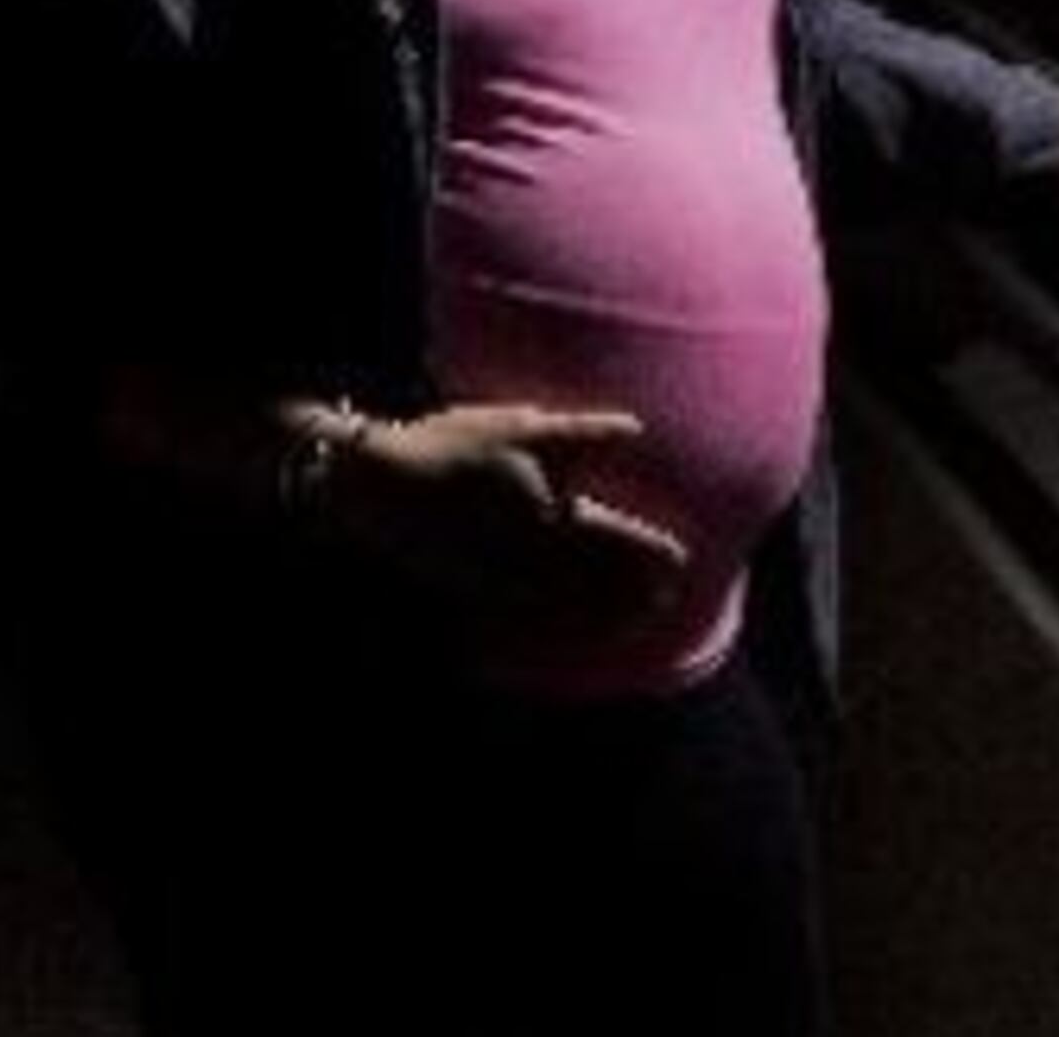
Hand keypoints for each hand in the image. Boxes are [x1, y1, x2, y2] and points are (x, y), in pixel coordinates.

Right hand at [324, 400, 689, 628]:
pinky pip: (531, 622)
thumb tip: (638, 429)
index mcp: (556, 515)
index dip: (655, 553)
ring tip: (632, 620)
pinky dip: (561, 630)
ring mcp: (508, 584)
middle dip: (637, 592)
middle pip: (604, 583)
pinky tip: (569, 631)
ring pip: (573, 608)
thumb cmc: (449, 448)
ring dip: (607, 616)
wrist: (377, 488)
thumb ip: (582, 434)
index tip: (681, 561)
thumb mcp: (518, 428)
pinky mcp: (478, 595)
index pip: (622, 542)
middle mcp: (540, 559)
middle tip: (665, 598)